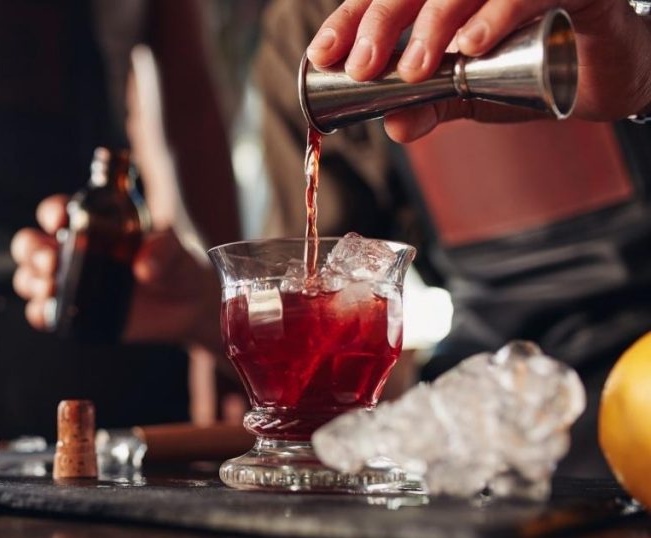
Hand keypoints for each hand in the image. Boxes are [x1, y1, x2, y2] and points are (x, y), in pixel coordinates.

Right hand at [10, 195, 221, 350]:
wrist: (188, 305)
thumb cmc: (178, 265)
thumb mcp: (177, 251)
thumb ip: (165, 250)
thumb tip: (144, 266)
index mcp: (91, 224)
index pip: (57, 212)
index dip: (52, 212)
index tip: (61, 218)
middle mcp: (73, 252)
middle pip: (30, 244)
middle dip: (32, 250)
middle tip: (51, 260)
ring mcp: (71, 284)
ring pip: (29, 278)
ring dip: (31, 281)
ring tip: (51, 285)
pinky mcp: (74, 314)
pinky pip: (44, 314)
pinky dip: (40, 313)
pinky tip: (50, 313)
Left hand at [306, 0, 650, 140]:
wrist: (606, 70)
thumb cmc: (534, 66)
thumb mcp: (470, 93)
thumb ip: (431, 104)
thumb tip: (393, 127)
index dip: (350, 21)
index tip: (325, 55)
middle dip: (380, 22)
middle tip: (362, 66)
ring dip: (433, 21)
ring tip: (414, 67)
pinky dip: (497, 16)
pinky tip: (472, 46)